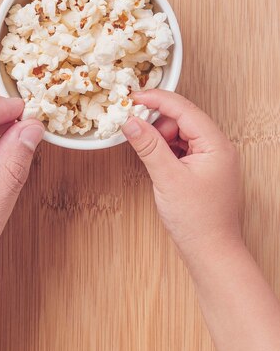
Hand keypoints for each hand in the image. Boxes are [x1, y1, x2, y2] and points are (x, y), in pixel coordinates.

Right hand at [123, 90, 241, 260]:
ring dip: (160, 137)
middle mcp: (217, 147)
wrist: (212, 253)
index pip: (184, 109)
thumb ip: (148, 147)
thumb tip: (131, 122)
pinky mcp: (203, 168)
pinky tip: (156, 160)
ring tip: (146, 151)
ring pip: (181, 133)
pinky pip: (182, 147)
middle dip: (157, 121)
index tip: (134, 97)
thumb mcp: (167, 179)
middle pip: (182, 118)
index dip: (157, 99)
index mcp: (216, 144)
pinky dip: (166, 149)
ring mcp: (212, 158)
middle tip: (134, 128)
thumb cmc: (198, 221)